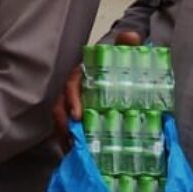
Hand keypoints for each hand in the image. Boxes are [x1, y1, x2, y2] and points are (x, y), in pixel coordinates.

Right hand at [52, 29, 144, 147]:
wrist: (116, 72)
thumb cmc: (115, 65)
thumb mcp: (122, 53)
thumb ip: (126, 45)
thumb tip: (131, 37)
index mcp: (81, 76)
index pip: (71, 86)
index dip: (71, 101)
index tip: (77, 116)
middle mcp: (73, 91)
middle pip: (60, 108)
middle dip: (63, 125)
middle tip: (73, 140)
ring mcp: (73, 105)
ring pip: (61, 121)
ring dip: (64, 136)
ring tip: (73, 150)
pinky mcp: (77, 118)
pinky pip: (69, 130)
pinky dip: (70, 142)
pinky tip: (77, 154)